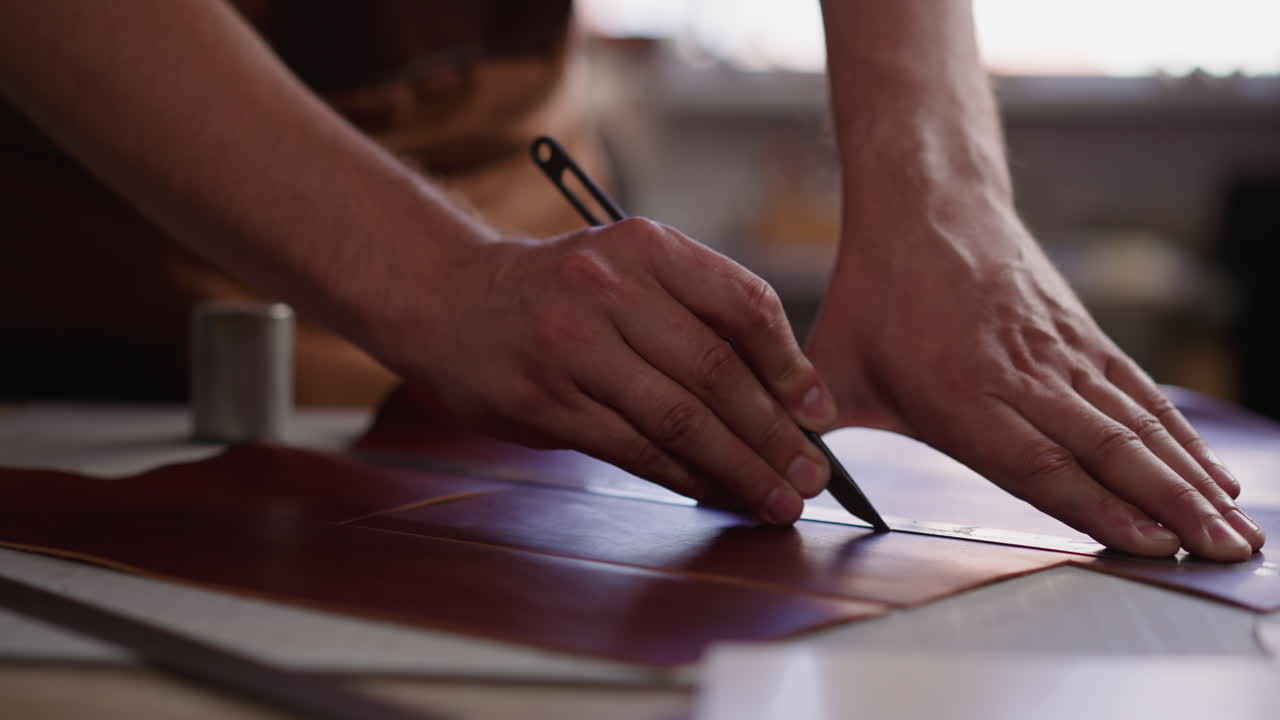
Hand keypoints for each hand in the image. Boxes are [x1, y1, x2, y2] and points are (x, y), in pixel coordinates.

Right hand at [378, 218, 838, 523]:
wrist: (450, 297)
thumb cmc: (558, 288)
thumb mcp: (627, 264)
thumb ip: (695, 310)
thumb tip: (781, 391)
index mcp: (645, 246)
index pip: (743, 305)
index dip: (792, 365)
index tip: (819, 411)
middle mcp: (610, 289)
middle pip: (717, 371)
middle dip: (774, 432)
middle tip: (812, 473)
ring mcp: (573, 346)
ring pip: (679, 418)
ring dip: (738, 467)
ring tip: (776, 497)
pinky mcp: (547, 400)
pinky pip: (634, 449)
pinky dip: (684, 476)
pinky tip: (715, 492)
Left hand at [808, 203, 1264, 560]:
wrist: (927, 202)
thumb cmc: (875, 292)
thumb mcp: (834, 362)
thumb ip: (817, 429)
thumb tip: (790, 486)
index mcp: (958, 391)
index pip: (1038, 463)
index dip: (1098, 508)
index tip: (1150, 546)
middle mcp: (1020, 374)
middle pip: (1107, 448)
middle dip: (1171, 507)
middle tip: (1222, 555)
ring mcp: (1059, 352)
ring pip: (1137, 423)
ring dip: (1192, 478)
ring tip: (1236, 530)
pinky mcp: (1080, 335)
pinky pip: (1140, 392)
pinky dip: (1182, 435)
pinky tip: (1215, 472)